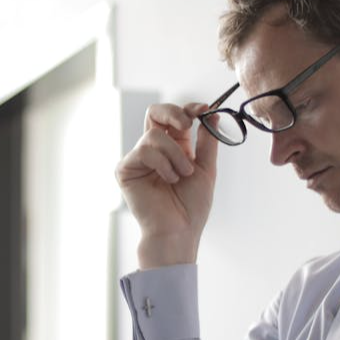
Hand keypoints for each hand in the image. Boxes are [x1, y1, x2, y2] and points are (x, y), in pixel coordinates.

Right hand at [115, 102, 218, 266]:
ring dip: (175, 154)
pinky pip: (144, 151)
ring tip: (182, 175)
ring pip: (154, 135)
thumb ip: (207, 141)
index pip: (176, 118)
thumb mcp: (206, 168)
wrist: (179, 230)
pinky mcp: (126, 169)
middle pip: (155, 113)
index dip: (189, 109)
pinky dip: (162, 164)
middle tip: (187, 124)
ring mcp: (139, 159)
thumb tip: (213, 114)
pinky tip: (169, 180)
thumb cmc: (191, 206)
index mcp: (175, 148)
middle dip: (173, 113)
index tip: (204, 110)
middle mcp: (155, 150)